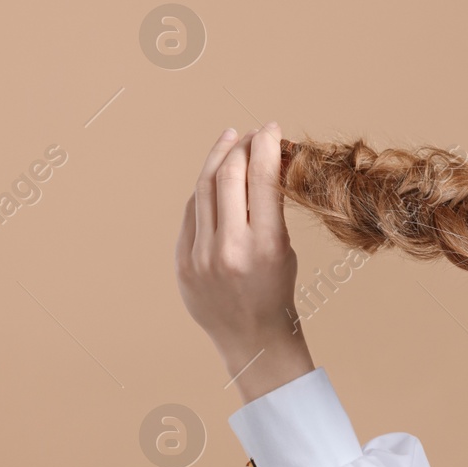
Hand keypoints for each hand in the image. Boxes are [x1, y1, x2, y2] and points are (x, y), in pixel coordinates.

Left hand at [175, 123, 315, 403]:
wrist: (252, 338)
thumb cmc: (277, 292)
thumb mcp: (285, 250)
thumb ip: (270, 210)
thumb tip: (263, 163)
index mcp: (265, 247)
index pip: (262, 180)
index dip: (265, 146)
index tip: (271, 127)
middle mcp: (229, 249)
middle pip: (228, 178)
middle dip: (240, 147)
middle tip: (251, 132)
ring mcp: (200, 257)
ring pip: (203, 190)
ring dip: (217, 159)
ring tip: (230, 141)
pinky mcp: (182, 262)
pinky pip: (192, 213)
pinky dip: (205, 189)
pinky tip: (215, 177)